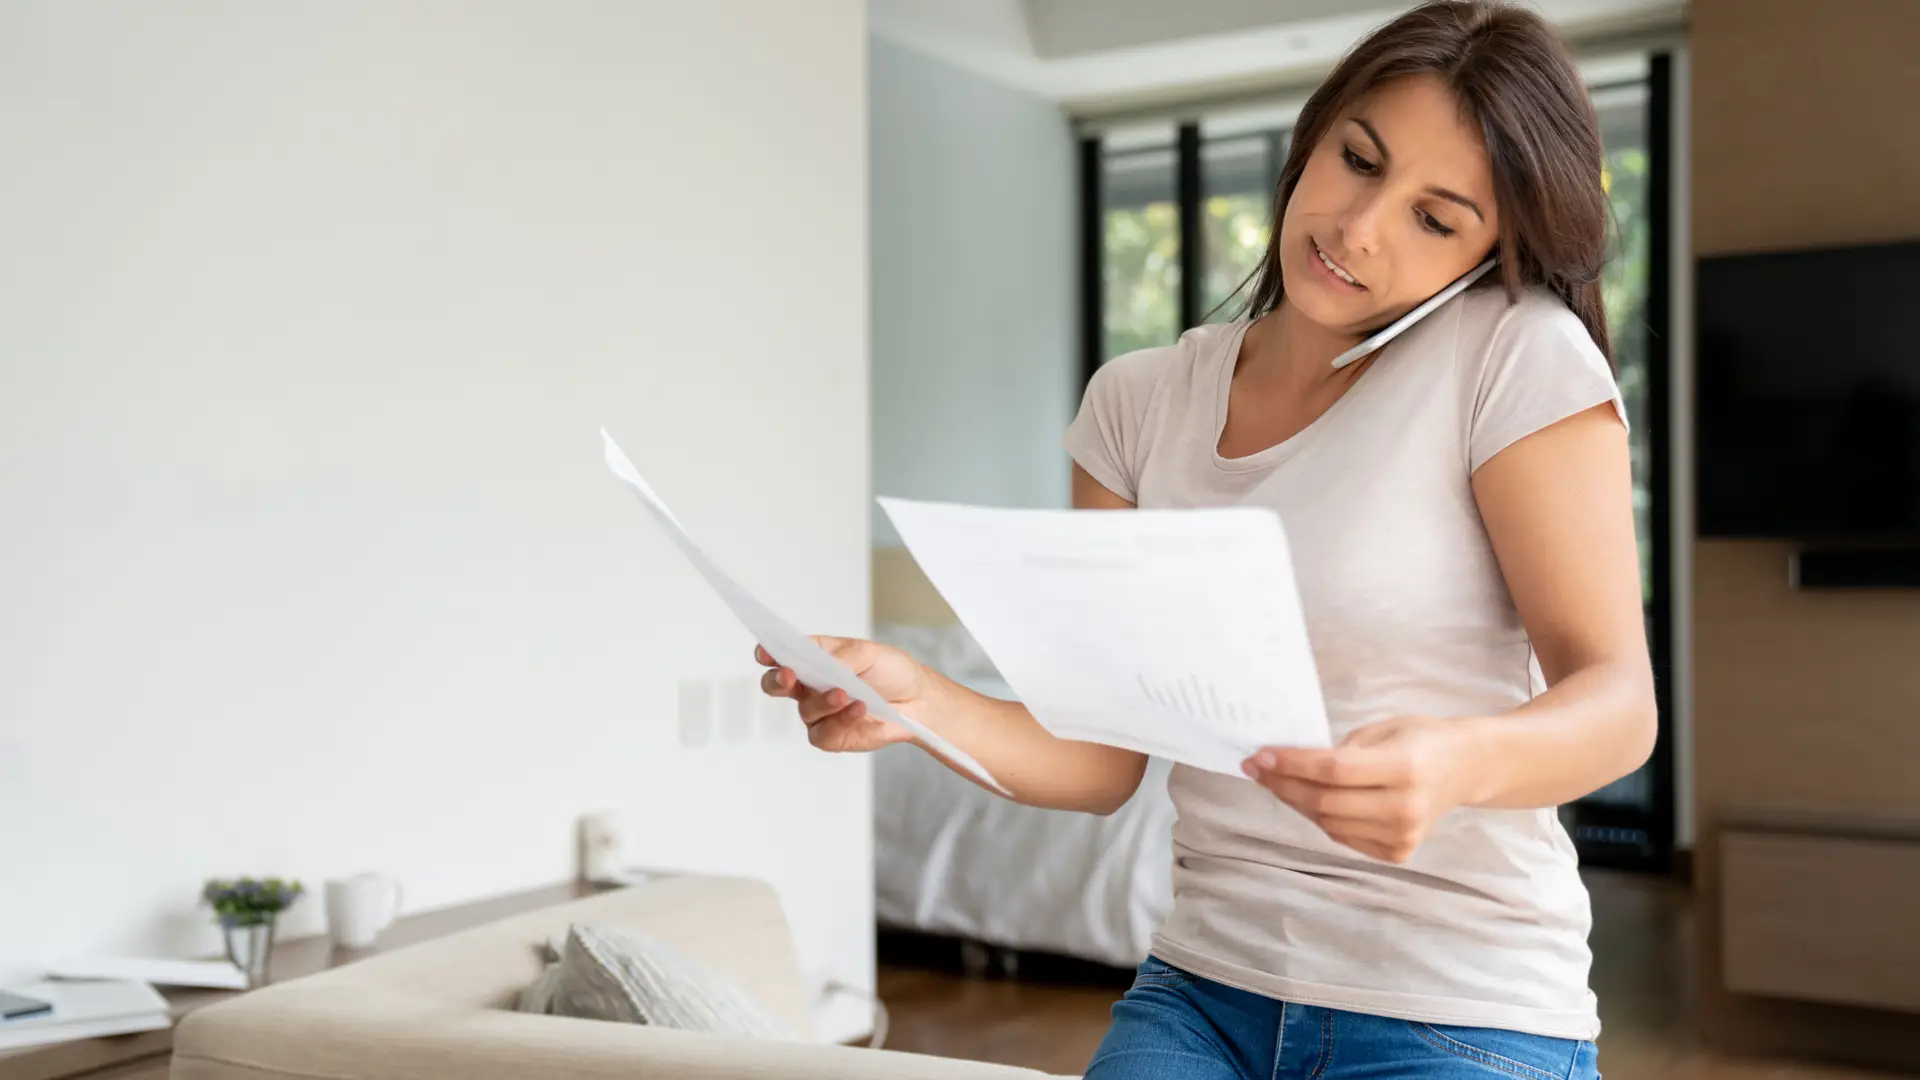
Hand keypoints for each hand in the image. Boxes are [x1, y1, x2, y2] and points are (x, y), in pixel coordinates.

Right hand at [755, 637, 926, 752]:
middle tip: (788, 675)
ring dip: (823, 702)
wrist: (917, 700)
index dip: (769, 653)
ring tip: (845, 694)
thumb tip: (822, 665)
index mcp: (814, 659)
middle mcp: (810, 686)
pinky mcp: (831, 735)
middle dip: (777, 680)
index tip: (766, 653)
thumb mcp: (868, 652)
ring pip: (804, 710)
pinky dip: (840, 721)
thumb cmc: (890, 670)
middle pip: (776, 685)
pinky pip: (823, 733)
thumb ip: (840, 658)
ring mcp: (819, 712)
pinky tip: (859, 710)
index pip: (782, 654)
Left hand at [1241, 716, 1482, 863]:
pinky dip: (1319, 818)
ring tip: (1275, 780)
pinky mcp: (1398, 852)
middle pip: (1325, 802)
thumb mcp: (1382, 730)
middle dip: (1283, 784)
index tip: (1260, 755)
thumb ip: (1341, 751)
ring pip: (1328, 823)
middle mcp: (1405, 808)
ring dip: (1295, 801)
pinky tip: (1307, 798)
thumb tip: (1289, 763)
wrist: (1463, 768)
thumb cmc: (1419, 741)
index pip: (1333, 771)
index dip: (1292, 764)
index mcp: (1405, 768)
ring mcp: (1403, 836)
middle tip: (1256, 768)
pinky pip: (1342, 836)